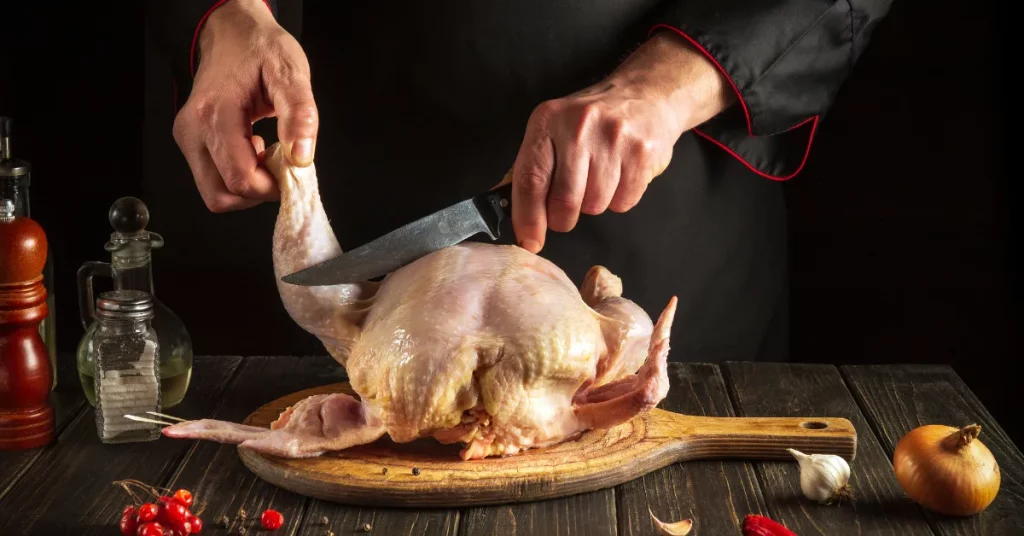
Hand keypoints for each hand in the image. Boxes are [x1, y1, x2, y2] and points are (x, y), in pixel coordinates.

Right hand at [172, 0, 317, 211]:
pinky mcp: (191, 143)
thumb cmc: (260, 48)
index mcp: (215, 114)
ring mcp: (188, 138)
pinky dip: (238, 177)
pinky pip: (213, 179)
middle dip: (258, 191)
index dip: (271, 186)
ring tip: (266, 155)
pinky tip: (254, 150)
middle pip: (222, 195)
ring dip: (248, 187)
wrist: (232, 32)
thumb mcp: (290, 72)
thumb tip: (301, 157)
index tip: (292, 167)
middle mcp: (193, 131)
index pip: (240, 179)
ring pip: (215, 193)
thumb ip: (299, 114)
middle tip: (280, 165)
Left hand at [507, 31, 733, 252]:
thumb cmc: (591, 122)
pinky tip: (619, 176)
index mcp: (548, 120)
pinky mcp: (642, 153)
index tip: (529, 241)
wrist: (645, 95)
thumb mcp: (553, 130)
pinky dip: (619, 200)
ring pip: (595, 205)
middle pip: (564, 200)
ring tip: (598, 179)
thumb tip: (517, 218)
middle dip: (562, 218)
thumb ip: (533, 169)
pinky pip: (623, 202)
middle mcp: (579, 126)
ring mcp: (614, 138)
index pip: (531, 179)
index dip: (528, 218)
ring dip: (593, 204)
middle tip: (566, 211)